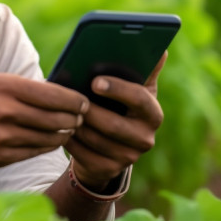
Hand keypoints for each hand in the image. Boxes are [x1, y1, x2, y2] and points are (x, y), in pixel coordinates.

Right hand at [0, 73, 89, 170]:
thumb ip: (23, 89)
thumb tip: (60, 95)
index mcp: (5, 85)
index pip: (54, 94)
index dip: (74, 101)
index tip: (83, 102)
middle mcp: (4, 110)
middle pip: (55, 118)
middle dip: (73, 119)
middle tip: (81, 118)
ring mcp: (1, 136)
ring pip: (48, 137)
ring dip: (63, 134)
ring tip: (68, 129)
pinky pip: (33, 152)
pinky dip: (46, 146)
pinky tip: (50, 141)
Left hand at [64, 52, 166, 190]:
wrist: (109, 144)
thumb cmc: (119, 106)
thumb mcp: (134, 88)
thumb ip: (143, 70)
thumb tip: (161, 50)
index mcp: (153, 114)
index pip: (139, 99)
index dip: (117, 89)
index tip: (94, 81)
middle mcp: (145, 139)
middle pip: (113, 124)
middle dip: (90, 110)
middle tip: (71, 98)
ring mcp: (128, 158)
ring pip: (95, 139)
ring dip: (76, 124)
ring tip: (61, 109)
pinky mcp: (108, 170)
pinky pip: (83, 154)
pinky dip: (69, 139)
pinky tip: (59, 127)